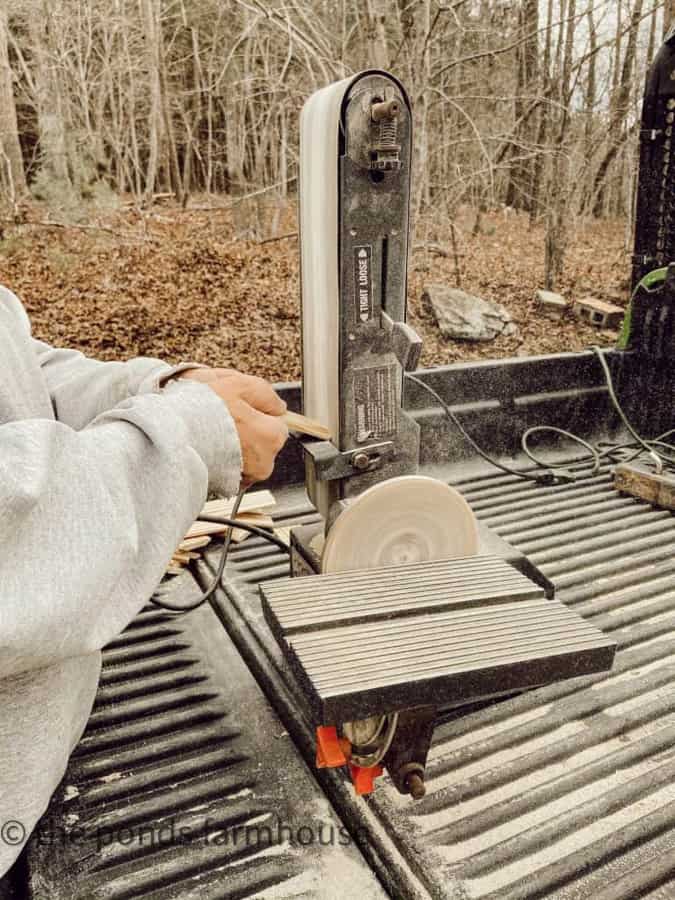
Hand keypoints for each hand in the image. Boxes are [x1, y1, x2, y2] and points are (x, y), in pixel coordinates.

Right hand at [180, 368, 287, 484]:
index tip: (240, 406)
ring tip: (210, 430)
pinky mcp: (224, 486)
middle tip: (222, 416)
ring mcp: (244, 478)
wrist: (165, 434)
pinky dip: (221, 458)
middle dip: (247, 429)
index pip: (277, 422)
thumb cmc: (200, 409)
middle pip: (261, 441)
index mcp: (272, 437)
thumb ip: (265, 394)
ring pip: (245, 455)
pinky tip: (207, 445)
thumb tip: (278, 405)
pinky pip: (229, 467)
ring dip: (233, 444)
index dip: (258, 411)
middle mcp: (263, 463)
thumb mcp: (238, 384)